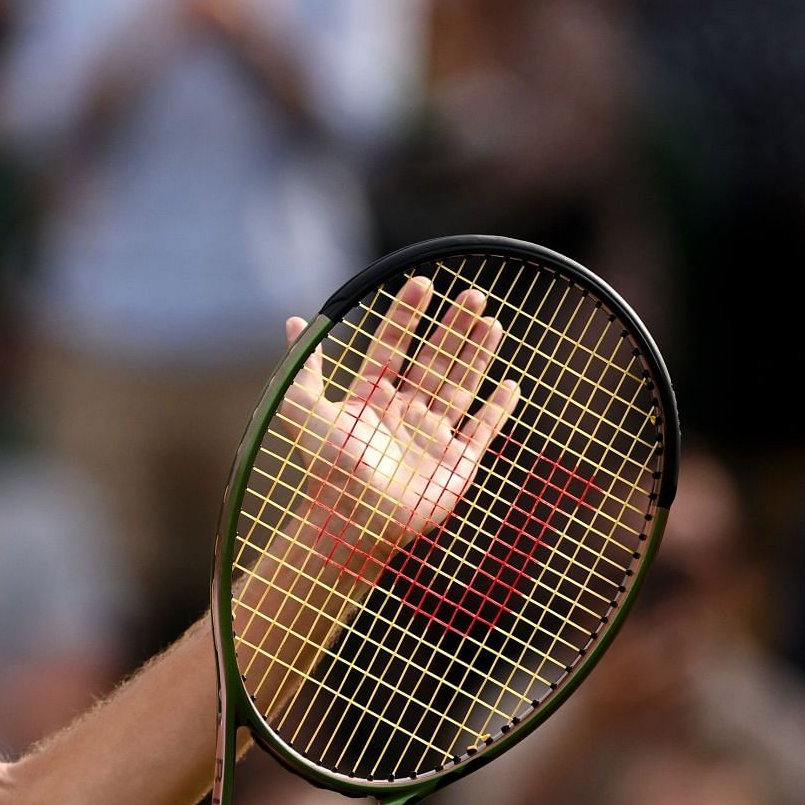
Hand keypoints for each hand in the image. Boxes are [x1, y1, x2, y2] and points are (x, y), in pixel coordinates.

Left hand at [280, 277, 519, 568]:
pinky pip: (482, 430)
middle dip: (453, 328)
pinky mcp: (456, 463)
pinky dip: (498, 409)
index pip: (390, 347)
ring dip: (477, 354)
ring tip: (492, 321)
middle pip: (433, 360)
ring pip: (460, 385)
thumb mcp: (302, 409)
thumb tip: (294, 322)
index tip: (422, 284)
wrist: (352, 520)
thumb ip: (303, 367)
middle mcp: (402, 415)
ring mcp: (431, 438)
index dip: (405, 316)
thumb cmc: (325, 468)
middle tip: (474, 295)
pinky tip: (510, 385)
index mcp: (368, 401)